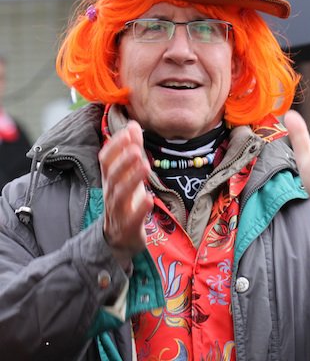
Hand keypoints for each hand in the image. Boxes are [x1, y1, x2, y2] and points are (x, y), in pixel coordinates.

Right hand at [98, 121, 152, 257]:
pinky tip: (149, 199)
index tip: (128, 131)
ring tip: (146, 166)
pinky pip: (132, 219)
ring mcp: (117, 211)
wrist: (121, 238)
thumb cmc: (126, 200)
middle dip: (123, 162)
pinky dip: (139, 209)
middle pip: (112, 176)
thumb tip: (133, 125)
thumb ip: (132, 150)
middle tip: (137, 149)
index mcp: (110, 179)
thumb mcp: (129, 174)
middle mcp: (111, 193)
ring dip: (132, 180)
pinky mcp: (127, 228)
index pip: (106, 160)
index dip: (115, 146)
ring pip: (120, 195)